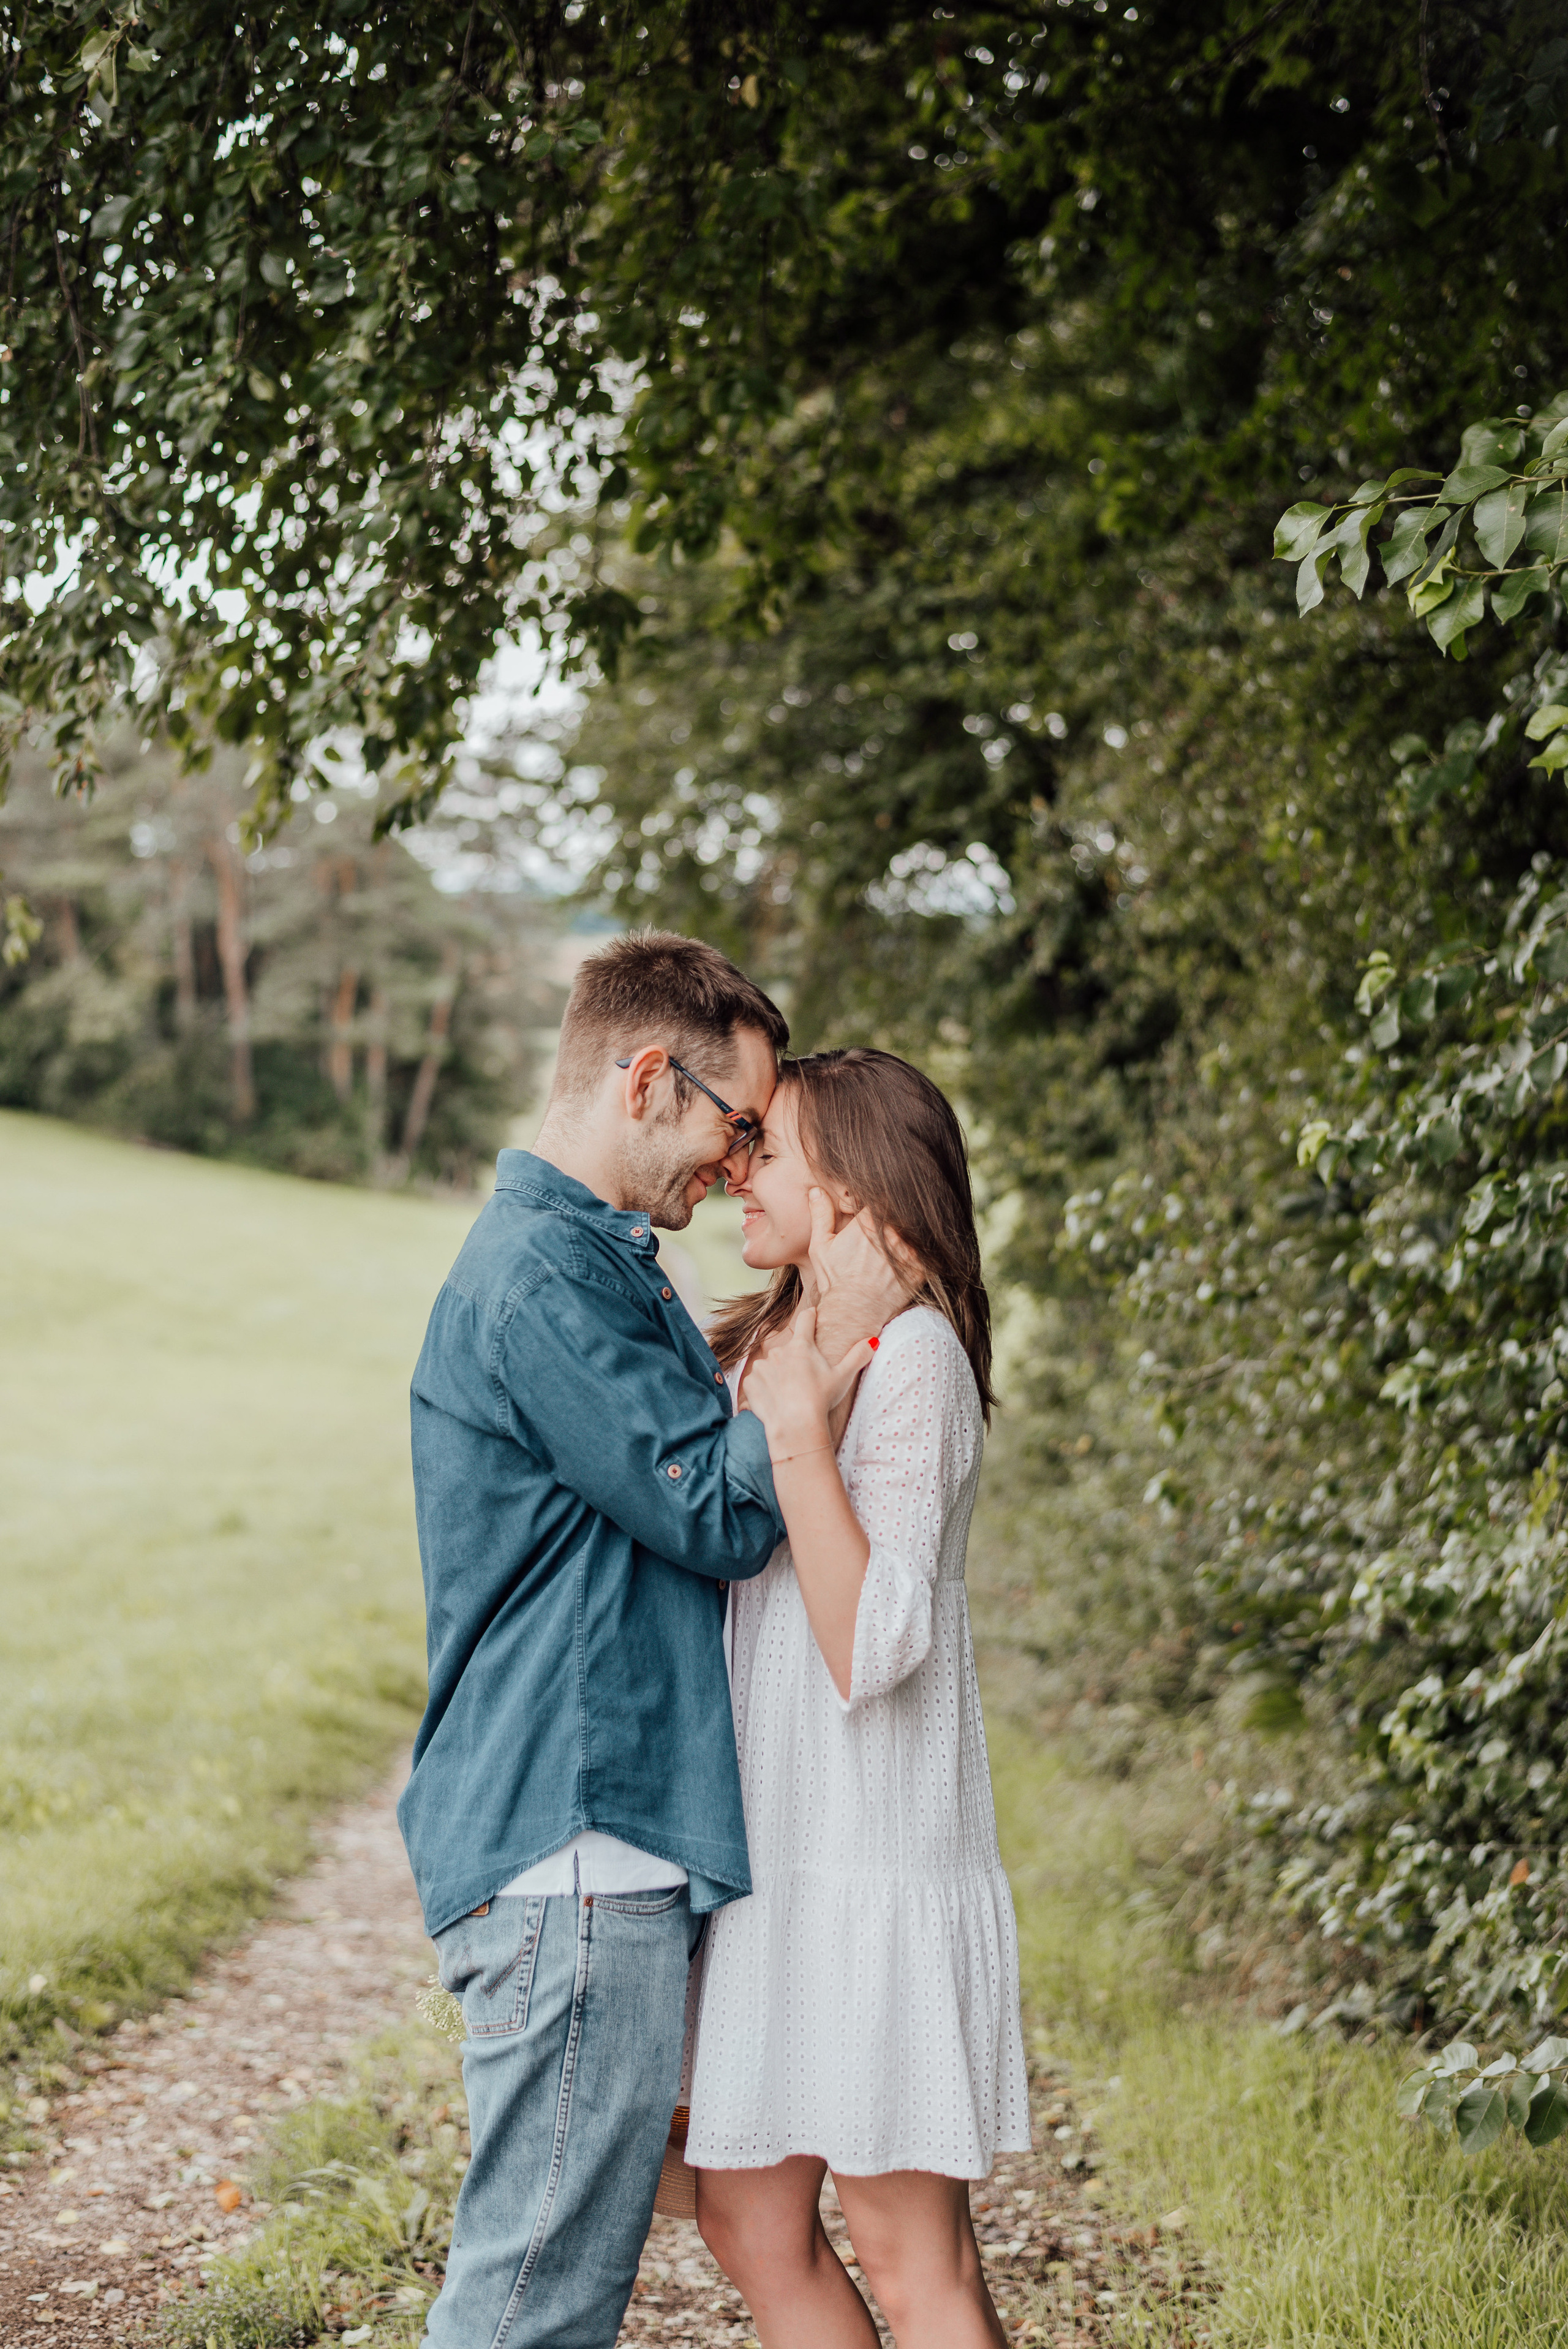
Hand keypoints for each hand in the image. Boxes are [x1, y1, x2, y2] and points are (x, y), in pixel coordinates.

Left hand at [742, 1304, 874, 1458]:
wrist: (796, 1426)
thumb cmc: (821, 1399)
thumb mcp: (843, 1377)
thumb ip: (858, 1356)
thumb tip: (873, 1341)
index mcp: (801, 1346)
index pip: (805, 1321)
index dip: (810, 1316)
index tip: (811, 1315)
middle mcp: (778, 1351)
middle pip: (787, 1349)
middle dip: (793, 1360)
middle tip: (803, 1380)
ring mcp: (762, 1366)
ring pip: (770, 1366)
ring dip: (776, 1375)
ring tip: (788, 1394)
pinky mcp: (750, 1383)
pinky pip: (756, 1382)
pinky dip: (762, 1389)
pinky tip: (773, 1401)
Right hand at [806, 1189, 919, 1363]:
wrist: (853, 1312)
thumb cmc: (835, 1280)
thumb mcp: (821, 1245)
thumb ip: (821, 1215)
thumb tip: (816, 1190)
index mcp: (868, 1222)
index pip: (882, 1199)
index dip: (880, 1204)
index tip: (877, 1212)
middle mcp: (891, 1233)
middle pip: (901, 1214)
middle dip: (896, 1219)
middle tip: (889, 1231)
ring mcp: (908, 1250)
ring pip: (915, 1231)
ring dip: (910, 1234)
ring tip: (899, 1244)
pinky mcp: (920, 1268)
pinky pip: (928, 1252)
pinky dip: (922, 1252)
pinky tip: (912, 1257)